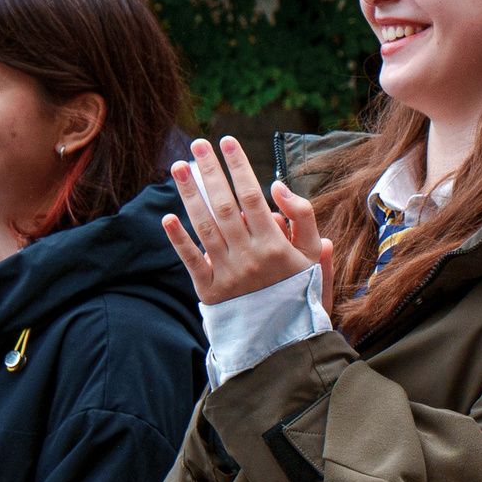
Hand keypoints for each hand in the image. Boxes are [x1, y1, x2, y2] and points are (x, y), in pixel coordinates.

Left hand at [161, 136, 330, 304]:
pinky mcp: (210, 291)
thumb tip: (276, 186)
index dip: (238, 166)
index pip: (252, 196)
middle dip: (209, 172)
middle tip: (198, 144)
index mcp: (275, 245)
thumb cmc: (301, 290)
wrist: (287, 340)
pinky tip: (168, 217)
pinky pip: (191, 261)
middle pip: (224, 205)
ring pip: (204, 227)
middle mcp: (249, 257)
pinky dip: (179, 239)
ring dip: (189, 195)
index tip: (227, 142)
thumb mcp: (313, 254)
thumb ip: (301, 217)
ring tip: (178, 168)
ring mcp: (227, 274)